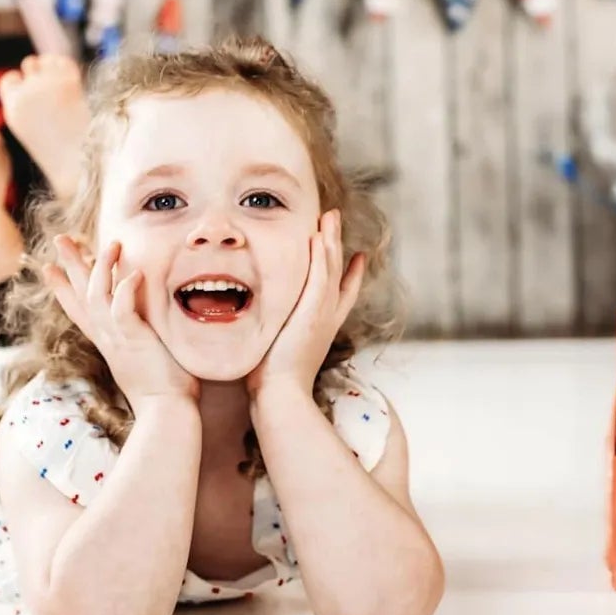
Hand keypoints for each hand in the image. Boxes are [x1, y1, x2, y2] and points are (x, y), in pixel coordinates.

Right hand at [44, 236, 197, 406]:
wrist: (164, 414)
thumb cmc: (163, 393)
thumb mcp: (144, 360)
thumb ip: (140, 341)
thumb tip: (149, 329)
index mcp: (107, 342)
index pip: (79, 309)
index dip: (63, 288)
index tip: (49, 267)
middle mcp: (107, 338)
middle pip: (81, 295)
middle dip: (70, 265)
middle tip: (60, 238)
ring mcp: (117, 339)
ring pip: (97, 295)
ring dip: (102, 267)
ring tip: (112, 243)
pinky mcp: (133, 341)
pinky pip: (122, 309)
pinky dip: (125, 289)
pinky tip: (135, 273)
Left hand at [248, 210, 365, 399]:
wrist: (280, 396)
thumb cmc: (272, 384)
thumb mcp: (278, 353)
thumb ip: (275, 337)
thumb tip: (257, 332)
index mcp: (322, 328)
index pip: (342, 295)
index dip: (351, 276)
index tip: (358, 258)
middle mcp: (328, 318)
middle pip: (338, 274)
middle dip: (338, 247)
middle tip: (337, 222)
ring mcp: (322, 315)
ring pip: (331, 270)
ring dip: (331, 241)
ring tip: (330, 217)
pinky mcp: (312, 313)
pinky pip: (320, 276)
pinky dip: (322, 256)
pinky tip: (320, 236)